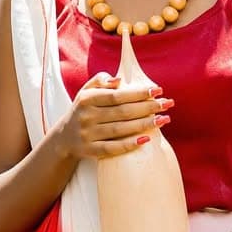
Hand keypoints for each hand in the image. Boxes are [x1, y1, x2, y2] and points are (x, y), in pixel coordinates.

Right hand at [54, 74, 172, 160]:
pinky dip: (129, 144)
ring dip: (144, 125)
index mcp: (87, 99)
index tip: (158, 90)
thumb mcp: (86, 91)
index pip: (117, 95)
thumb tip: (118, 80)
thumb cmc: (83, 110)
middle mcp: (86, 116)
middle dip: (147, 108)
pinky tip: (146, 140)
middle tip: (168, 104)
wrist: (63, 138)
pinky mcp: (89, 151)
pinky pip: (112, 148)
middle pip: (122, 112)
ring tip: (164, 119)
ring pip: (120, 129)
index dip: (138, 93)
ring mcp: (87, 135)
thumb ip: (101, 80)